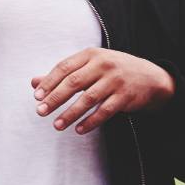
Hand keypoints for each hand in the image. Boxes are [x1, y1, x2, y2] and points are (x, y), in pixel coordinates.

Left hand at [31, 48, 175, 133]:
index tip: (37, 97)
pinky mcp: (126, 96)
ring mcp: (116, 80)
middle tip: (41, 112)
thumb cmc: (113, 71)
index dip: (49, 82)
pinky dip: (91, 121)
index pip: (65, 67)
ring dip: (71, 113)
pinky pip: (105, 111)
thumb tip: (33, 82)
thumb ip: (62, 74)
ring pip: (88, 98)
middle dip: (55, 98)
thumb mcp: (90, 66)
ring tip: (57, 125)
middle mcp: (104, 64)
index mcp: (92, 54)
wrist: (151, 78)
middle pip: (74, 82)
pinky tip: (79, 129)